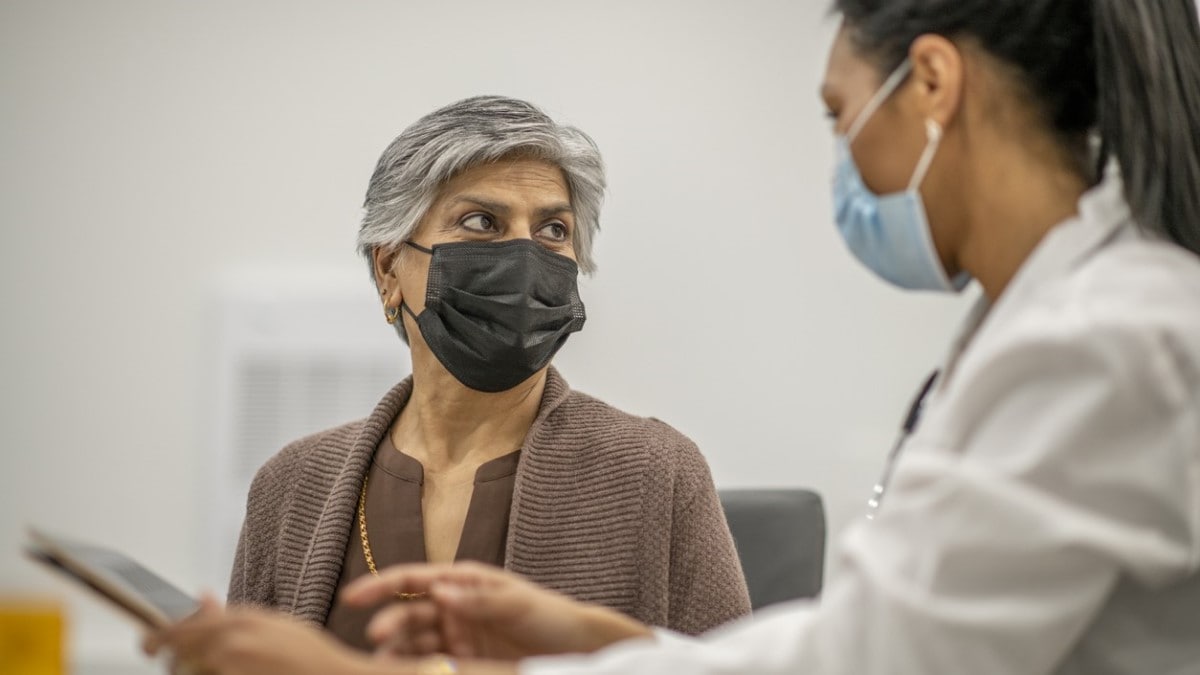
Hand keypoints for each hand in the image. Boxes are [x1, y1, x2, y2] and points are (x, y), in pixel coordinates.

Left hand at [144, 595, 375, 674]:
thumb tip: (202, 598)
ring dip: (194, 671)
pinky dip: (211, 673)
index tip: (147, 644)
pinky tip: (231, 670)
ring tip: (225, 667)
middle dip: (174, 662)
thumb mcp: (272, 625)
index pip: (179, 630)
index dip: (156, 639)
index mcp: (241, 621)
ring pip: (190, 674)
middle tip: (181, 663)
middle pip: (177, 657)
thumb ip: (231, 614)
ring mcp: (230, 669)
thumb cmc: (309, 656)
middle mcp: (231, 645)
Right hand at [341, 562, 652, 660]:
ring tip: (381, 666)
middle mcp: (452, 607)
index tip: (353, 596)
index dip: (380, 585)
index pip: (413, 579)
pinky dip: (413, 670)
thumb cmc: (549, 615)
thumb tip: (439, 590)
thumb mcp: (517, 603)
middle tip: (375, 640)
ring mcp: (454, 637)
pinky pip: (430, 666)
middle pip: (408, 615)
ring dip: (394, 654)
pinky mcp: (461, 663)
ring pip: (412, 644)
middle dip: (389, 626)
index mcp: (462, 582)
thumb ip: (478, 599)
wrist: (576, 649)